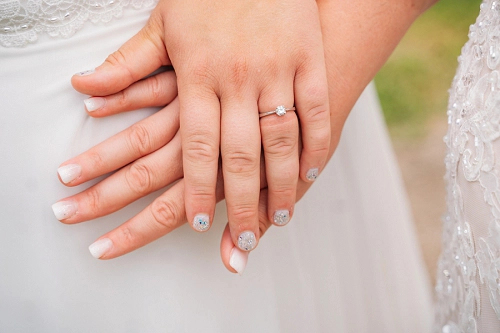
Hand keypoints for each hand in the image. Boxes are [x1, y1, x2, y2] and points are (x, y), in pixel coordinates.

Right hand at [54, 70, 312, 272]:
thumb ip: (255, 218)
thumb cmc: (305, 133)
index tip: (102, 248)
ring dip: (101, 154)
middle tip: (66, 213)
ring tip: (67, 171)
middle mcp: (207, 143)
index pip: (169, 213)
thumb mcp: (289, 181)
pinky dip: (123, 96)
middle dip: (103, 198)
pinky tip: (91, 103)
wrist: (326, 73)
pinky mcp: (200, 73)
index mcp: (226, 173)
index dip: (134, 234)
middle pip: (144, 176)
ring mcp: (200, 106)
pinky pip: (153, 86)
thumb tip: (235, 264)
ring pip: (141, 137)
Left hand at [71, 0, 330, 252]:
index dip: (194, 191)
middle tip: (240, 242)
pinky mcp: (308, 61)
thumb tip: (84, 92)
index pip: (194, 147)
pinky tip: (313, 175)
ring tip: (279, 219)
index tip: (196, 226)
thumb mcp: (162, 23)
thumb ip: (126, 65)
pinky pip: (316, 112)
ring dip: (283, 186)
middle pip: (240, 155)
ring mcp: (278, 70)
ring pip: (283, 141)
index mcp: (197, 73)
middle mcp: (238, 78)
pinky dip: (317, 147)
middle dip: (241, 205)